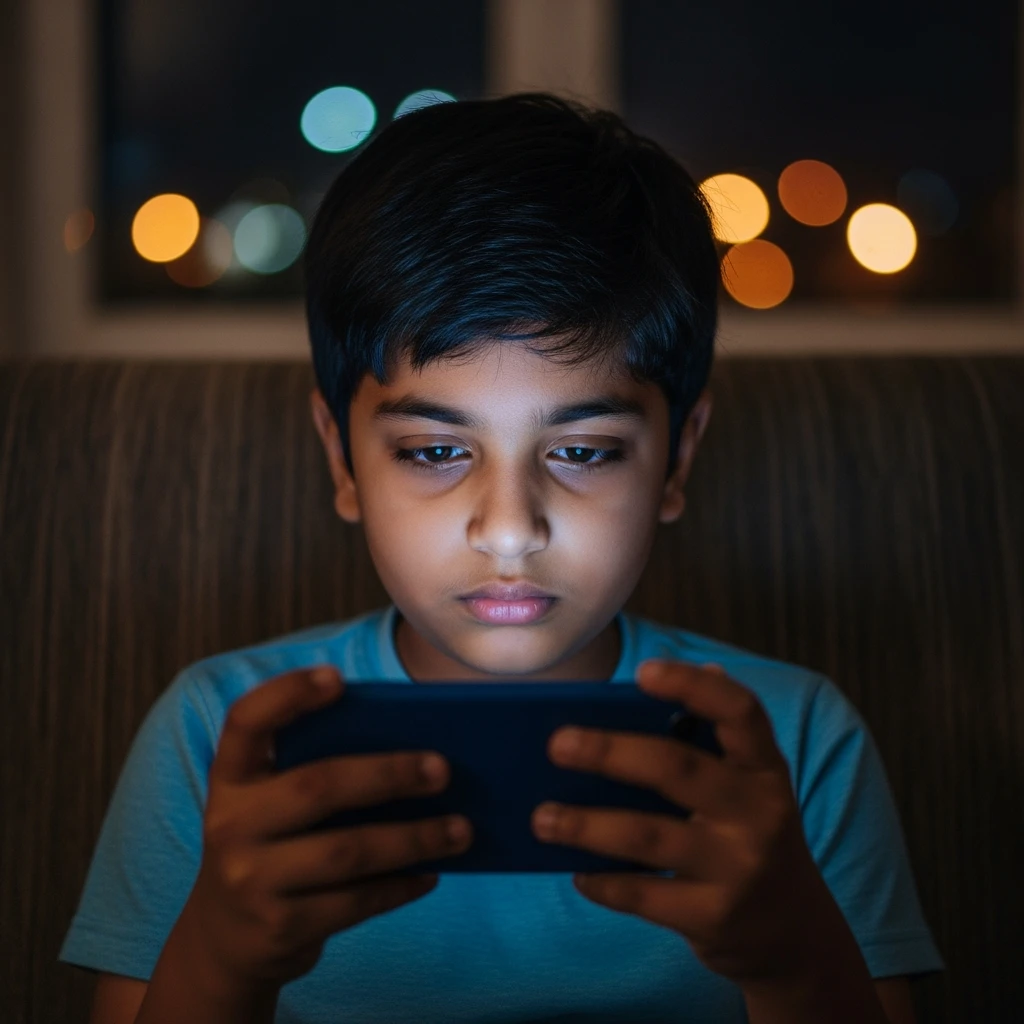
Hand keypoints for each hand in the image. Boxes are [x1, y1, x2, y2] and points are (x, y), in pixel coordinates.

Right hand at [185, 666, 471, 992]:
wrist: (224, 944)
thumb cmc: (270, 849)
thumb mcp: (268, 805)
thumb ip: (314, 771)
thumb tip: (412, 751)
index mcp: (232, 778)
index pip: (246, 722)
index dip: (288, 695)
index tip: (337, 678)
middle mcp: (231, 825)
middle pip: (318, 786)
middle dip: (389, 774)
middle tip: (443, 769)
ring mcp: (250, 880)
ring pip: (348, 851)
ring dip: (414, 838)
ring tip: (461, 829)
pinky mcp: (279, 927)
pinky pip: (357, 901)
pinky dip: (401, 885)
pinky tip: (431, 872)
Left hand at [531, 659, 837, 985]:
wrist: (794, 934)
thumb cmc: (747, 836)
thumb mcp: (745, 787)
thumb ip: (703, 741)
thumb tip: (639, 684)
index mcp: (764, 767)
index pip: (740, 712)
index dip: (693, 686)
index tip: (643, 671)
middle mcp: (758, 813)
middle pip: (677, 770)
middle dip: (610, 753)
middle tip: (557, 744)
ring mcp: (738, 868)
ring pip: (648, 837)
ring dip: (587, 825)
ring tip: (542, 818)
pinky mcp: (714, 917)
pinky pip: (644, 895)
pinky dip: (603, 883)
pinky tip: (578, 872)